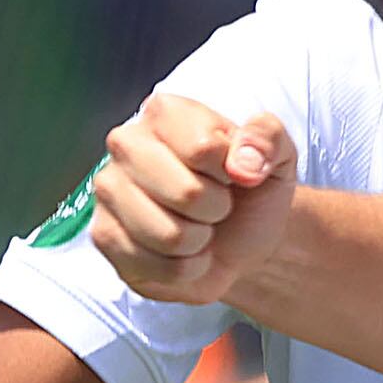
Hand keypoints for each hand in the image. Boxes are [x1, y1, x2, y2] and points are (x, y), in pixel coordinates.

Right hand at [87, 95, 299, 305]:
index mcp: (165, 112)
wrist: (238, 241)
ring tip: (197, 228)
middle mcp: (126, 143)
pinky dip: (185, 269)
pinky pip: (159, 267)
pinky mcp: (104, 236)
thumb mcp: (277, 157)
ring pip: (170, 236)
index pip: (204, 149)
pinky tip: (180, 252)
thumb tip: (244, 163)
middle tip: (215, 206)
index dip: (231, 172)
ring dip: (199, 242)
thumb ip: (269, 139)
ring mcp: (109, 190)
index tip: (231, 174)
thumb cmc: (249, 192)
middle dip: (216, 209)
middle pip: (186, 193)